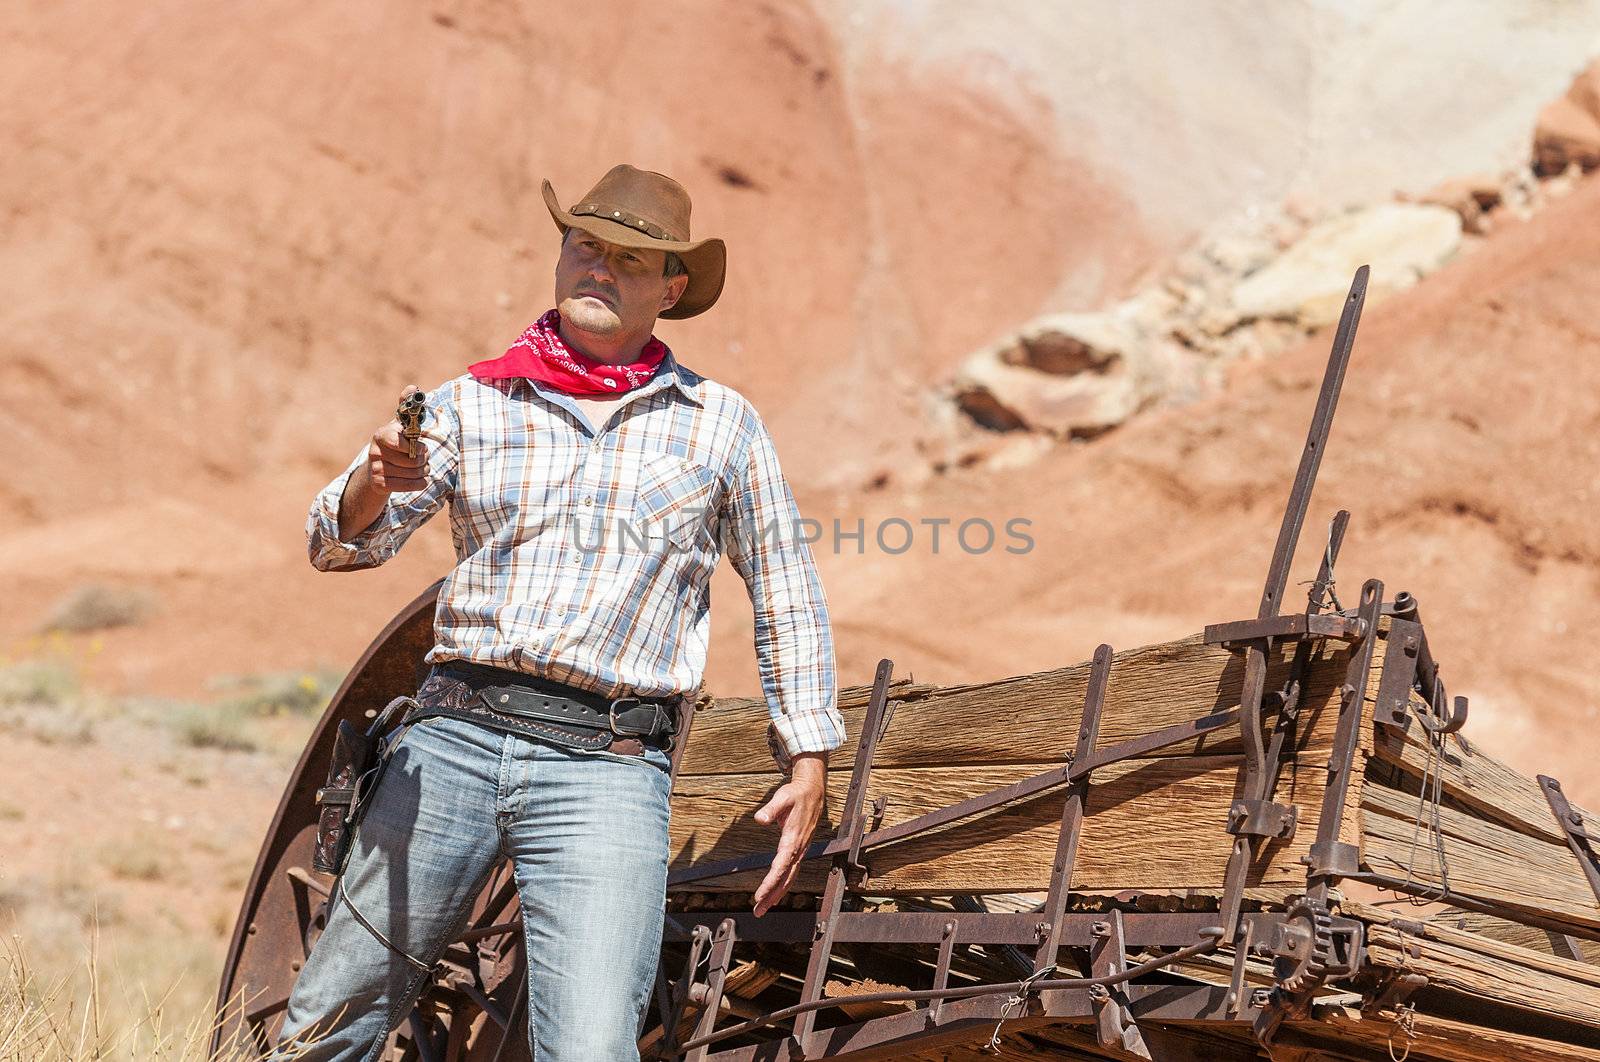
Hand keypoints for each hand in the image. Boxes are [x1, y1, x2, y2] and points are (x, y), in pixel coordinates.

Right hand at [366, 384, 428, 493]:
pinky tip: (420, 479)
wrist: (377, 469)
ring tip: (421, 468)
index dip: (414, 446)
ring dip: (423, 471)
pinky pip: (409, 486)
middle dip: (424, 460)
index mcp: (381, 435)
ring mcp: (375, 469)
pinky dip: (419, 483)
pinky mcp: (378, 484)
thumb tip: (412, 387)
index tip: (423, 448)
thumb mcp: (400, 426)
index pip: (398, 441)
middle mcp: (375, 452)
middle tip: (423, 458)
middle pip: (412, 460)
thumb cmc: (395, 444)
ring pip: (413, 473)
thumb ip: (407, 407)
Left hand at [751, 752, 827, 916]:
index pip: (780, 867)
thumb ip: (771, 809)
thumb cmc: (796, 794)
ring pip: (789, 878)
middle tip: (758, 911)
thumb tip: (760, 818)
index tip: (759, 895)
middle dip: (772, 896)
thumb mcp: (782, 797)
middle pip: (785, 878)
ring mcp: (800, 851)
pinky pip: (791, 872)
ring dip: (776, 894)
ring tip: (763, 908)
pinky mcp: (799, 849)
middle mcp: (798, 849)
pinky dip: (783, 885)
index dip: (770, 882)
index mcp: (793, 839)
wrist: (813, 790)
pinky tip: (775, 893)